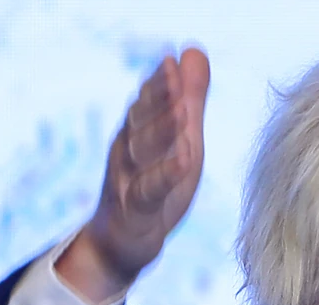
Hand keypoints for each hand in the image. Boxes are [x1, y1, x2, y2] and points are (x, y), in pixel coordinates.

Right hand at [57, 48, 210, 304]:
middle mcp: (129, 151)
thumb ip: (189, 98)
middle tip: (172, 75)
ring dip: (160, 132)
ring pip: (142, 153)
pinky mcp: (136, 211)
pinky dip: (165, 175)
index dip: (159, 83)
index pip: (148, 102)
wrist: (124, 240)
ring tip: (183, 114)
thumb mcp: (179, 140)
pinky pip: (149, 191)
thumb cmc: (155, 185)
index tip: (172, 62)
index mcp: (140, 131)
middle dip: (157, 98)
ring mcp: (128, 181)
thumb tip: (194, 50)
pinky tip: (183, 161)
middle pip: (141, 121)